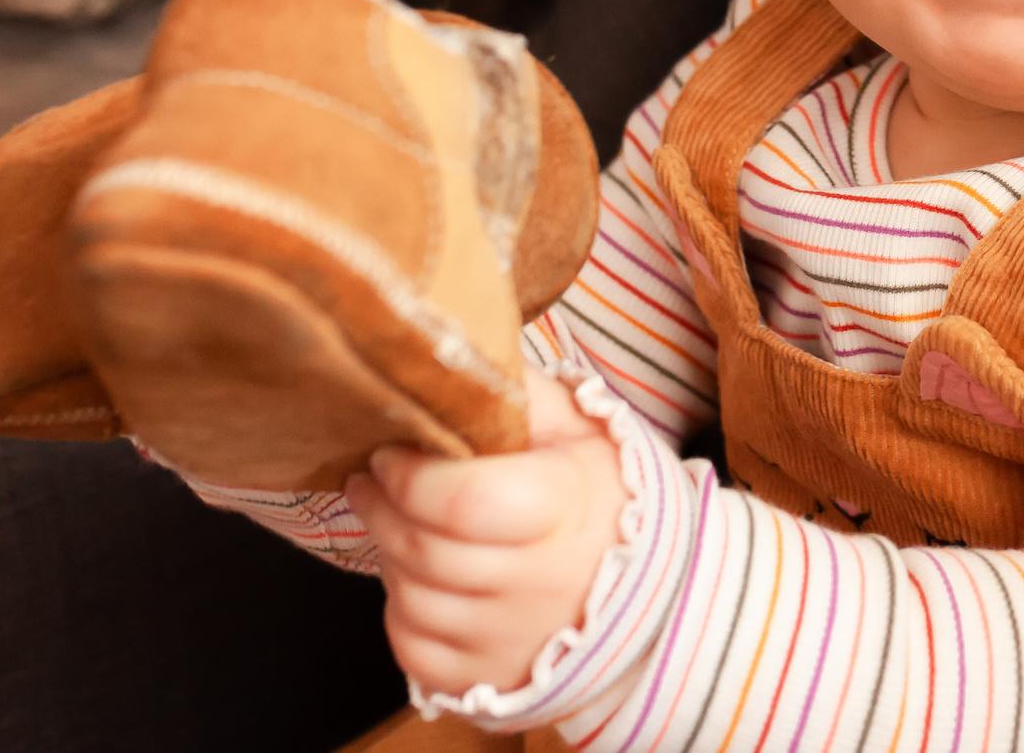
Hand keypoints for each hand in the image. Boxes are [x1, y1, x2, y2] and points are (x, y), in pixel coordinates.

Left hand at [349, 367, 627, 696]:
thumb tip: (454, 345)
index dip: (409, 475)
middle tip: (374, 475)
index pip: (462, 502)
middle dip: (381, 504)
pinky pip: (411, 644)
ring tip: (399, 520)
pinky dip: (401, 606)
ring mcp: (512, 639)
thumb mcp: (578, 424)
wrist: (649, 589)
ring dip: (390, 552)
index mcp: (565, 509)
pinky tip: (421, 574)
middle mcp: (540, 585)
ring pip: (409, 596)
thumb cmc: (600, 493)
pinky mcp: (486, 678)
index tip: (393, 451)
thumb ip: (517, 388)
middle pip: (423, 549)